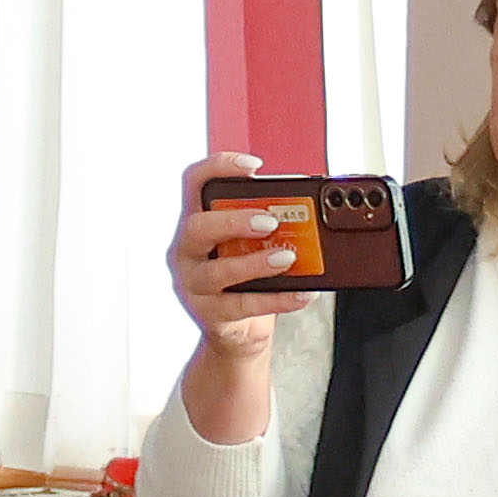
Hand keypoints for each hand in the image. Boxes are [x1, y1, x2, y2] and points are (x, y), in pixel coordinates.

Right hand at [165, 151, 306, 447]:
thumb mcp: (250, 242)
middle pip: (197, 227)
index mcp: (198, 221)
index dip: (219, 168)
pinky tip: (303, 293)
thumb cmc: (245, 276)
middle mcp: (187, 251)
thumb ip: (268, 220)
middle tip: (270, 221)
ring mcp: (194, 284)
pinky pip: (243, 306)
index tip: (254, 166)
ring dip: (256, 263)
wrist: (236, 330)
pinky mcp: (210, 314)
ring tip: (288, 257)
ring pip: (217, 272)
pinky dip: (278, 299)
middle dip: (234, 221)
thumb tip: (310, 208)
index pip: (194, 183)